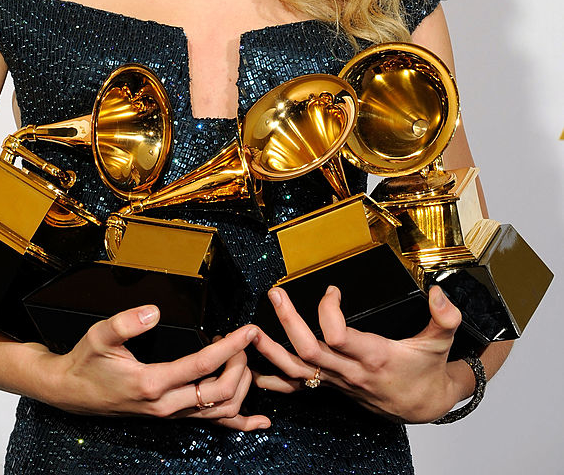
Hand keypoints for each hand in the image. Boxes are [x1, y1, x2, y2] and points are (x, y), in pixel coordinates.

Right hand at [34, 304, 270, 429]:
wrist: (71, 391)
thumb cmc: (86, 362)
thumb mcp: (99, 336)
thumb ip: (126, 322)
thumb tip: (154, 312)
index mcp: (152, 383)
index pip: (202, 365)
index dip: (230, 348)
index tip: (248, 331)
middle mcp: (165, 404)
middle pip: (221, 393)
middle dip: (240, 365)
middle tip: (243, 341)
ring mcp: (170, 413)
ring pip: (221, 412)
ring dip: (241, 386)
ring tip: (242, 359)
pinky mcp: (171, 415)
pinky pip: (211, 424)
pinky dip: (238, 423)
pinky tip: (259, 421)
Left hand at [253, 285, 474, 422]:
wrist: (423, 405)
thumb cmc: (427, 370)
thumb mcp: (441, 342)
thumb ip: (445, 317)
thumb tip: (438, 292)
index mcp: (373, 356)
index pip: (339, 337)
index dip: (328, 311)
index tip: (332, 289)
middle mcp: (350, 371)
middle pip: (309, 351)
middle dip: (288, 322)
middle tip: (275, 295)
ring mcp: (338, 381)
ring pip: (297, 371)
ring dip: (271, 351)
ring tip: (250, 330)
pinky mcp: (332, 386)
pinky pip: (299, 386)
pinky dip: (276, 379)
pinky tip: (255, 371)